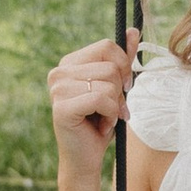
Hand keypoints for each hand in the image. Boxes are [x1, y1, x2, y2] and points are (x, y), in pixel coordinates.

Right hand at [48, 31, 137, 181]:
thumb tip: (132, 32)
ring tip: (104, 119)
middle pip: (110, 65)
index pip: (107, 46)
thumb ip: (122, 60)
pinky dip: (110, 115)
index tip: (123, 89)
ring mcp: (57, 89)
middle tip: (111, 110)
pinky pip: (102, 99)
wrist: (86, 158)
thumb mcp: (115, 88)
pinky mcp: (62, 107)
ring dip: (115, 107)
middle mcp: (59, 72)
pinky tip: (101, 126)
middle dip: (120, 91)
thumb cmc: (100, 123)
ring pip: (108, 84)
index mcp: (69, 63)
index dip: (123, 67)